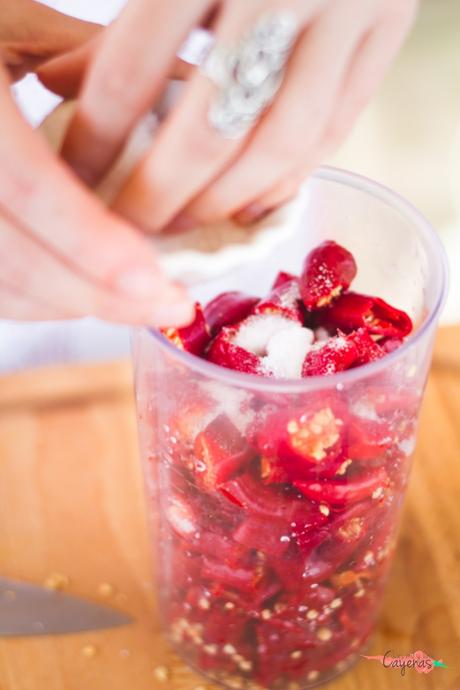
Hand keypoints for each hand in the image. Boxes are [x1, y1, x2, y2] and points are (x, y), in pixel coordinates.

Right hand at [0, 0, 191, 323]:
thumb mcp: (12, 23)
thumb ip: (88, 56)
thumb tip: (186, 86)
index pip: (25, 186)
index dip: (91, 241)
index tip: (157, 277)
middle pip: (13, 258)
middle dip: (98, 295)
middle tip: (169, 305)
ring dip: (71, 305)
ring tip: (138, 303)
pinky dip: (36, 301)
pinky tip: (81, 294)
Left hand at [60, 0, 417, 231]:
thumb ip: (124, 28)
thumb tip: (58, 87)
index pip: (131, 70)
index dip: (96, 142)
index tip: (78, 185)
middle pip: (211, 128)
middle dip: (162, 194)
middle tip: (132, 228)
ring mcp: (348, 9)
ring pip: (282, 142)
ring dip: (228, 200)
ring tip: (189, 221)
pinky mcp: (389, 30)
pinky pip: (335, 129)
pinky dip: (289, 179)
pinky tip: (251, 201)